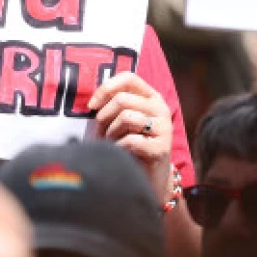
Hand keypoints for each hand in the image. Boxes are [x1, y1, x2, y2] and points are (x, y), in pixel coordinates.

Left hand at [88, 71, 172, 203]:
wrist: (150, 178)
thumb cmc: (131, 144)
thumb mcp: (123, 120)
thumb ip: (114, 104)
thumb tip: (92, 101)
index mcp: (151, 96)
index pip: (128, 78)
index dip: (107, 88)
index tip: (92, 105)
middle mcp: (160, 108)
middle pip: (123, 99)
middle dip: (104, 116)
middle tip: (100, 132)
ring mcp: (164, 127)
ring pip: (126, 117)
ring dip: (111, 133)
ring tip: (111, 143)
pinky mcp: (162, 148)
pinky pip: (130, 140)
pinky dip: (118, 147)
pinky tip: (120, 153)